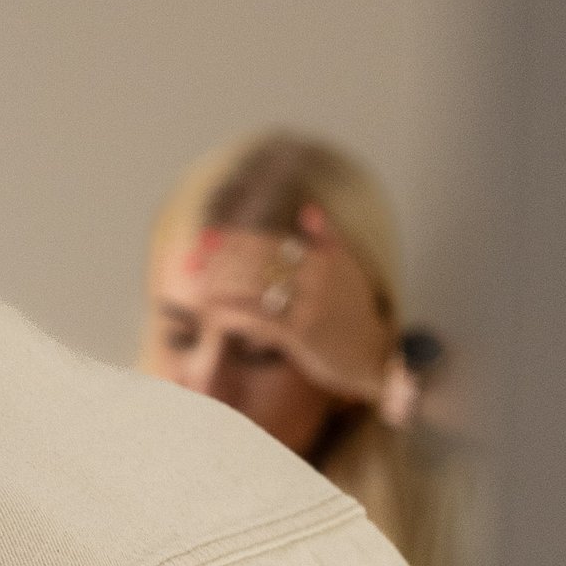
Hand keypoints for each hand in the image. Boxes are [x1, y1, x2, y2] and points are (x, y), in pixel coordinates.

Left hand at [181, 208, 389, 408]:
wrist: (374, 355)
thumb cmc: (357, 313)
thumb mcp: (350, 270)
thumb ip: (329, 239)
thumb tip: (308, 209)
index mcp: (324, 259)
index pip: (271, 242)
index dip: (236, 239)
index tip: (207, 237)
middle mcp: (318, 279)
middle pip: (259, 263)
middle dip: (220, 260)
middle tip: (191, 260)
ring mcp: (311, 307)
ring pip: (256, 290)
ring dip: (221, 285)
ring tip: (196, 284)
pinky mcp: (303, 337)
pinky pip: (260, 320)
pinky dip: (234, 314)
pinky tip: (213, 312)